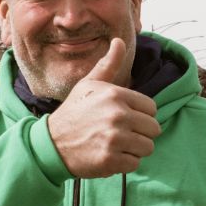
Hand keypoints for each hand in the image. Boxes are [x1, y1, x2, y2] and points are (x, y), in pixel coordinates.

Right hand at [46, 38, 160, 177]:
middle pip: (154, 129)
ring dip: (134, 149)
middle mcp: (117, 116)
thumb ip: (108, 64)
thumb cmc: (74, 112)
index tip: (125, 118)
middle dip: (140, 133)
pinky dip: (125, 163)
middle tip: (122, 133)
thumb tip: (119, 41)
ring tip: (116, 144)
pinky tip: (110, 155)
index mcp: (116, 95)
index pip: (151, 108)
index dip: (140, 114)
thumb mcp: (89, 84)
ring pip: (147, 147)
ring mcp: (114, 139)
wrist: (51, 143)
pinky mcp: (111, 160)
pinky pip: (135, 164)